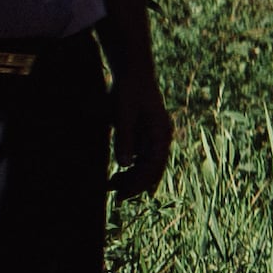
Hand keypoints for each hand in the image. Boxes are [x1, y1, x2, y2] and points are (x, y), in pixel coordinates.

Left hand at [109, 76, 173, 196]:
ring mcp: (153, 139)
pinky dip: (130, 170)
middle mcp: (160, 139)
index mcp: (161, 133)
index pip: (154, 165)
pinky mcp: (144, 138)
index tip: (124, 193)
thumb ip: (125, 137)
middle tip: (116, 197)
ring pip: (146, 166)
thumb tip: (125, 164)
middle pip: (152, 169)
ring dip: (132, 179)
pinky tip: (116, 176)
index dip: (140, 181)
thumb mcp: (124, 113)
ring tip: (112, 187)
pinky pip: (140, 159)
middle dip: (136, 185)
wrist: (132, 74)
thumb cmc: (129, 90)